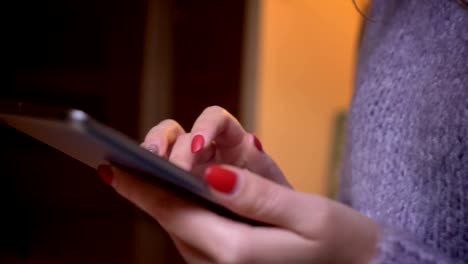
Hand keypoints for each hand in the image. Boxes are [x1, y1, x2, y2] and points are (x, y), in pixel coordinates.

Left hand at [97, 106, 378, 262]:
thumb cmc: (343, 244)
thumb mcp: (308, 215)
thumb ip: (257, 196)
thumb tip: (212, 175)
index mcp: (235, 252)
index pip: (175, 213)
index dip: (141, 188)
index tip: (112, 168)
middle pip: (172, 218)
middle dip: (153, 185)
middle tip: (139, 155)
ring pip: (181, 225)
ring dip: (166, 195)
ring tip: (155, 166)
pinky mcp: (230, 262)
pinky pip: (196, 231)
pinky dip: (184, 207)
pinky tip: (182, 188)